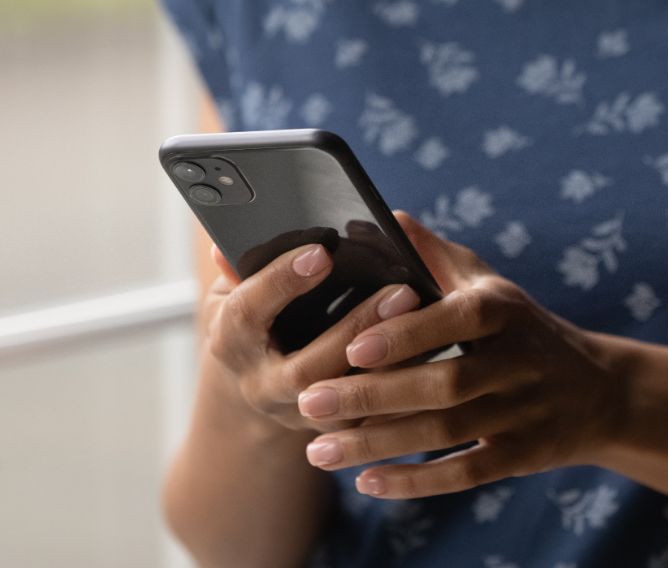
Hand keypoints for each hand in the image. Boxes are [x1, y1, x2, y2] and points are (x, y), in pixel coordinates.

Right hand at [202, 241, 422, 434]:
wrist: (257, 388)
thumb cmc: (253, 319)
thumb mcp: (235, 289)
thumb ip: (243, 265)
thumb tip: (231, 237)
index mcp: (230, 342)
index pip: (249, 310)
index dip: (282, 281)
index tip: (323, 251)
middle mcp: (262, 387)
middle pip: (308, 368)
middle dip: (356, 328)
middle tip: (403, 291)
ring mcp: (299, 414)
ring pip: (348, 400)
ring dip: (390, 363)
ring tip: (427, 321)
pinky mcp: (336, 429)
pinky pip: (374, 417)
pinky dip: (405, 388)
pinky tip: (437, 354)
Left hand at [295, 211, 626, 497]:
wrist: (599, 390)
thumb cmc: (522, 328)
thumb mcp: (489, 284)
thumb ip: (434, 255)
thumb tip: (385, 216)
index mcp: (503, 311)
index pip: (456, 320)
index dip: (408, 334)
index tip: (354, 346)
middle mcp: (518, 362)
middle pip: (444, 384)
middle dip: (374, 396)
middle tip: (309, 403)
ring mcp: (523, 412)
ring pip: (446, 433)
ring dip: (379, 444)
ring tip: (319, 451)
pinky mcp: (523, 455)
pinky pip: (465, 473)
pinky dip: (416, 482)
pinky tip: (367, 482)